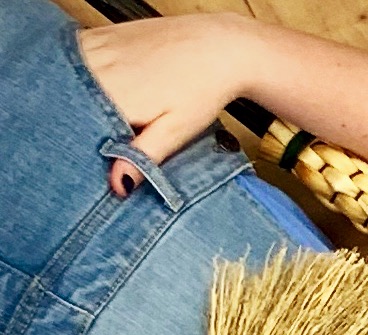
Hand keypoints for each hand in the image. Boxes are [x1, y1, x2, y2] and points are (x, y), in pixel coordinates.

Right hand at [79, 16, 260, 192]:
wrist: (215, 47)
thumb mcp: (175, 132)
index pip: (80, 129)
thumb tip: (117, 185)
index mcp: (113, 99)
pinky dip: (82, 74)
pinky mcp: (99, 35)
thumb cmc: (200, 90)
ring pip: (71, 80)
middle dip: (82, 123)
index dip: (85, 147)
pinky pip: (78, 59)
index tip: (97, 160)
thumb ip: (143, 157)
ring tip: (113, 110)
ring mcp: (96, 48)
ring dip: (80, 98)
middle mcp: (97, 70)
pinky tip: (102, 84)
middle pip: (72, 104)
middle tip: (111, 134)